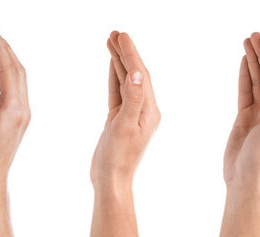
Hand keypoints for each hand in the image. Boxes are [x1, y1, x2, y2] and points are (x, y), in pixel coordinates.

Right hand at [0, 31, 29, 185]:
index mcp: (13, 109)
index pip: (9, 70)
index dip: (1, 50)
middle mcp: (23, 110)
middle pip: (19, 72)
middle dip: (7, 51)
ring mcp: (24, 115)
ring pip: (20, 81)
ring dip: (10, 62)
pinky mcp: (20, 119)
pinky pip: (19, 90)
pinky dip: (11, 75)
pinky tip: (3, 71)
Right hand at [91, 31, 159, 188]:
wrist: (110, 180)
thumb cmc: (117, 158)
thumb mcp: (125, 126)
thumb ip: (132, 99)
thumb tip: (137, 73)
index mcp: (150, 110)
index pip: (142, 75)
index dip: (132, 54)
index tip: (122, 36)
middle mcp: (144, 109)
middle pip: (136, 74)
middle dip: (126, 52)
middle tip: (116, 32)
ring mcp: (132, 113)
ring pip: (126, 80)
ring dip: (119, 60)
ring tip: (111, 40)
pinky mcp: (120, 118)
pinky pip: (118, 91)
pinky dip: (115, 75)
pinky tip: (112, 63)